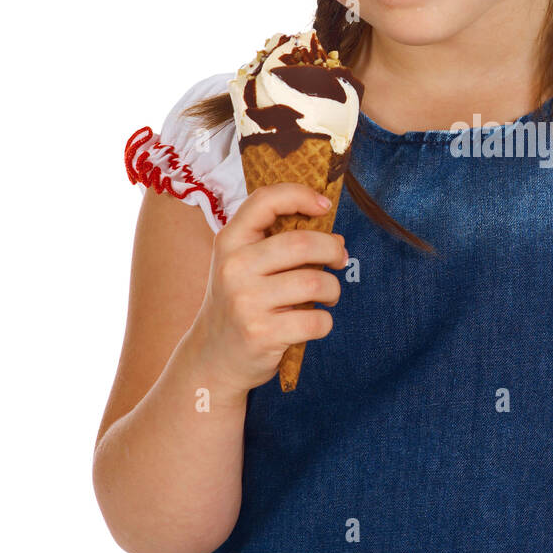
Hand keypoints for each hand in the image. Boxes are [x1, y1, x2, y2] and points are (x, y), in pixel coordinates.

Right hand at [190, 182, 347, 395]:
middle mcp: (234, 267)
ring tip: (327, 296)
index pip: (265, 200)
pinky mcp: (261, 334)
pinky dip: (325, 322)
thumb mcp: (245, 265)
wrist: (213, 357)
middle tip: (339, 260)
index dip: (300, 195)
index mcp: (230, 242)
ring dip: (333, 289)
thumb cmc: (240, 303)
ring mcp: (246, 301)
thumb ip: (281, 245)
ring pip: (315, 282)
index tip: (324, 205)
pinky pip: (316, 320)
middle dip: (333, 250)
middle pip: (303, 243)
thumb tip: (336, 239)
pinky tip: (314, 322)